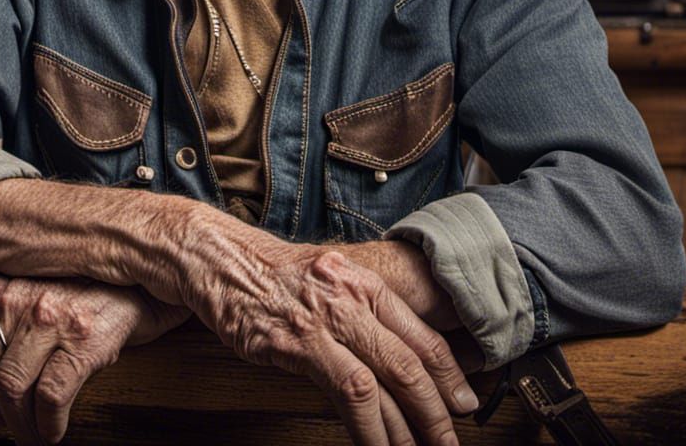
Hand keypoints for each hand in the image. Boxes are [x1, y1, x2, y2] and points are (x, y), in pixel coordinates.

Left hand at [0, 274, 190, 443]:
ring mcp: (49, 318)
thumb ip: (1, 311)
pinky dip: (46, 425)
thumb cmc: (86, 287)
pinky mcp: (81, 342)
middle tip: (6, 423)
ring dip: (18, 424)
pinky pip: (48, 399)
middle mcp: (18, 295)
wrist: (144, 278)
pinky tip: (53, 430)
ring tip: (30, 431)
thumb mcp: (34, 285)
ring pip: (9, 389)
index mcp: (1, 279)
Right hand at [171, 221, 477, 445]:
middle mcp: (349, 295)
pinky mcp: (295, 342)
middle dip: (438, 412)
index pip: (422, 333)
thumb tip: (395, 352)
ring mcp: (322, 318)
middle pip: (410, 361)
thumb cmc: (270, 275)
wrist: (219, 258)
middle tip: (450, 442)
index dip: (450, 374)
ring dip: (407, 429)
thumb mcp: (325, 279)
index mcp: (362, 280)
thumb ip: (359, 310)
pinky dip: (368, 428)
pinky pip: (347, 392)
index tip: (465, 402)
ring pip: (383, 380)